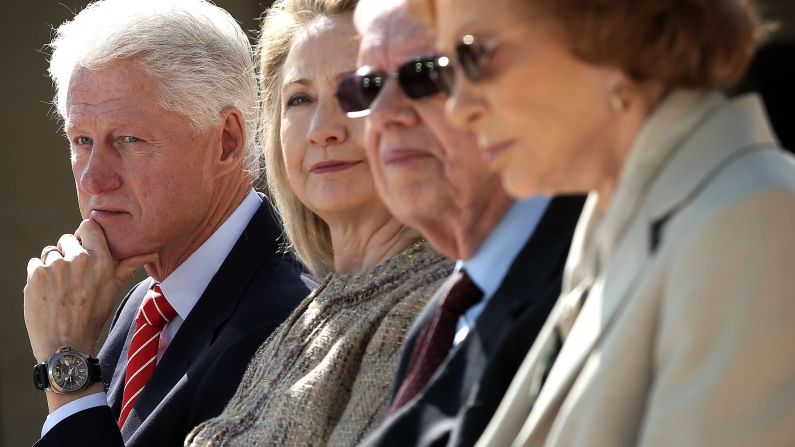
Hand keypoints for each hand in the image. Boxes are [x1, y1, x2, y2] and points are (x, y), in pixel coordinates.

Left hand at [24, 219, 157, 361]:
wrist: (65, 344)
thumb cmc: (92, 317)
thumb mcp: (114, 289)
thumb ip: (128, 265)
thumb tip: (152, 252)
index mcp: (102, 260)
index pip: (88, 225)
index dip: (85, 237)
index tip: (85, 249)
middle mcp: (79, 259)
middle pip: (68, 239)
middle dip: (69, 253)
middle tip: (73, 277)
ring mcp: (55, 266)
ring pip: (51, 252)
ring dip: (54, 265)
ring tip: (61, 287)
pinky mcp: (36, 274)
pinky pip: (35, 263)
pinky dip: (39, 275)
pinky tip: (48, 291)